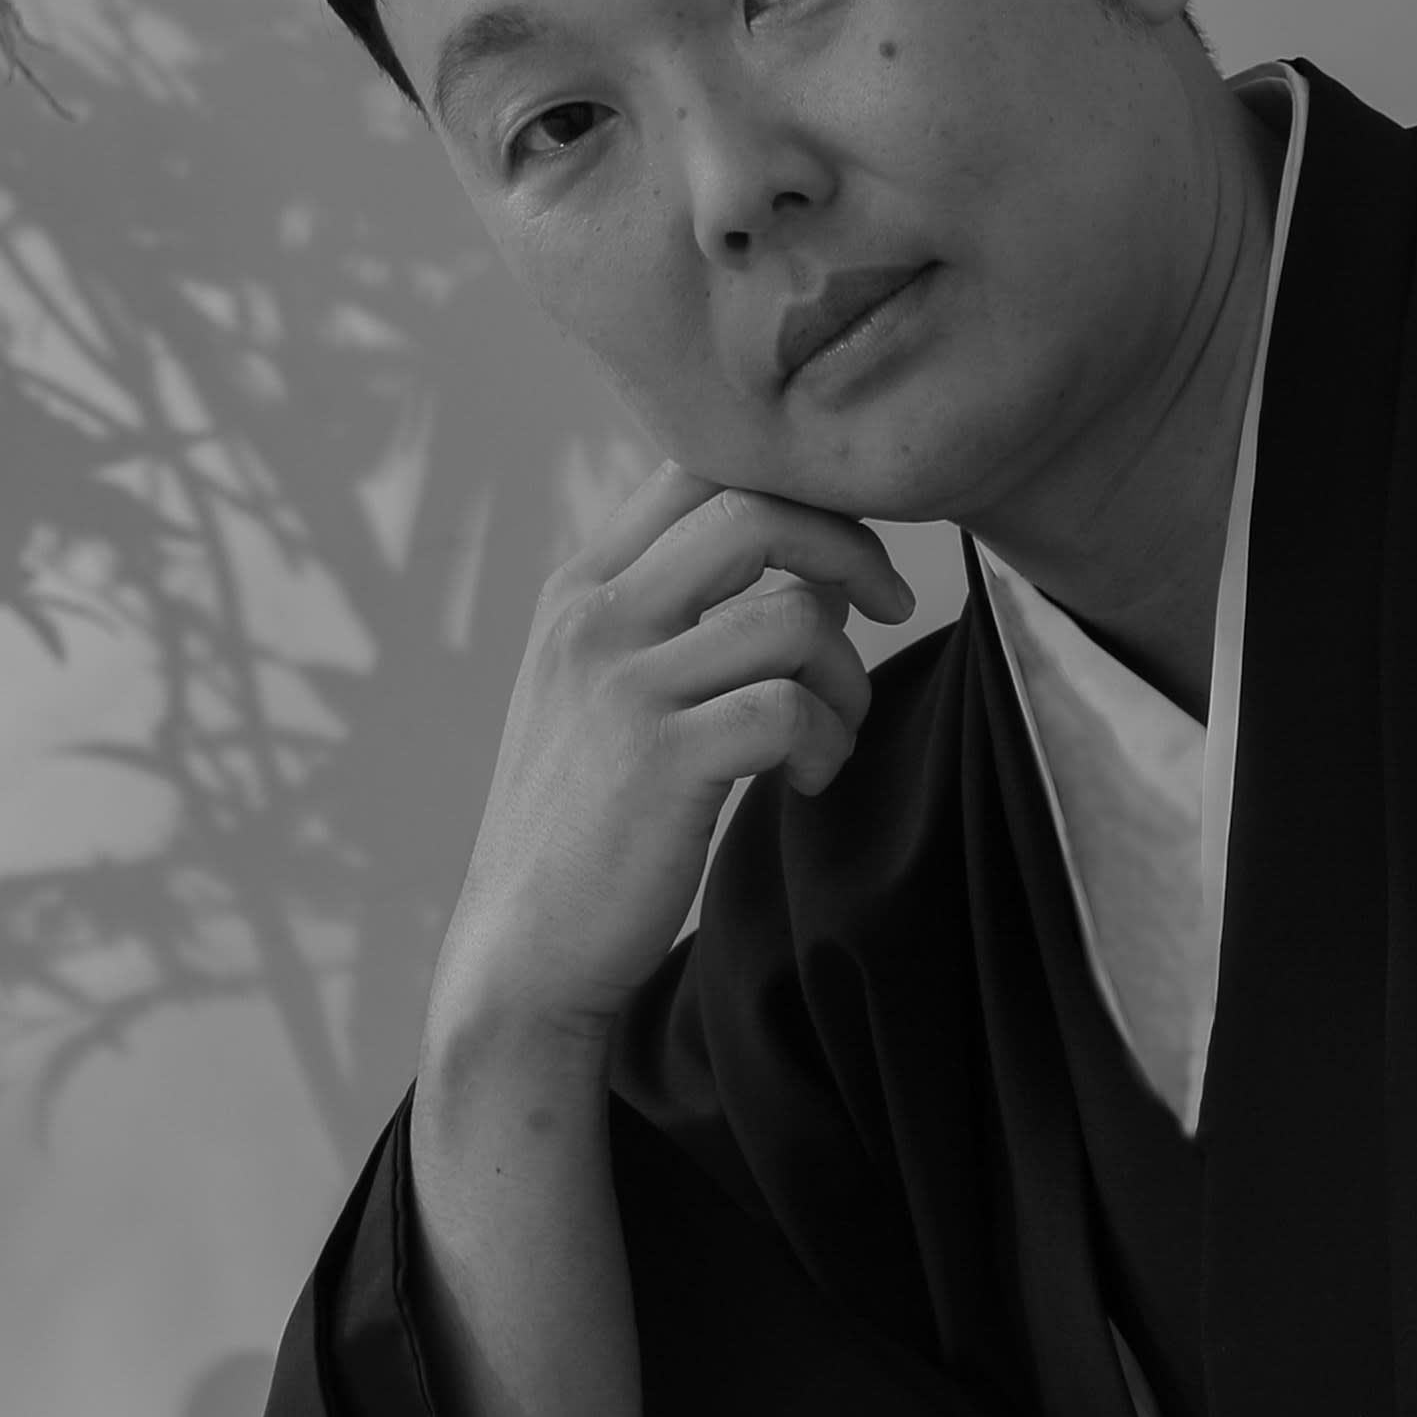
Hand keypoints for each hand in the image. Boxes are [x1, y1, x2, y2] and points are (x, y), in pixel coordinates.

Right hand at [421, 462, 912, 1065]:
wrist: (525, 946)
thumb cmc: (595, 818)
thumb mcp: (614, 690)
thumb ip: (690, 617)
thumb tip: (825, 563)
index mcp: (580, 588)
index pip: (698, 469)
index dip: (798, 493)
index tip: (846, 556)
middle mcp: (592, 618)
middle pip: (754, 511)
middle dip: (851, 550)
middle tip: (891, 610)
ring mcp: (621, 686)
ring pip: (794, 617)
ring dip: (846, 679)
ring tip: (827, 738)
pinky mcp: (661, 759)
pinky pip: (792, 709)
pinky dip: (827, 745)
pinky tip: (803, 783)